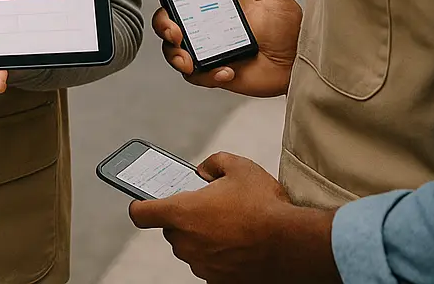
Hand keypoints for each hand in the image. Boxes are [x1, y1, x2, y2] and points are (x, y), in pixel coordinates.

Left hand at [127, 153, 338, 282]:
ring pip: (191, 249)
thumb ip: (214, 162)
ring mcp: (201, 265)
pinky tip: (238, 246)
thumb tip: (204, 171)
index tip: (146, 203)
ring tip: (230, 227)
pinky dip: (218, 257)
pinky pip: (210, 266)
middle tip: (208, 209)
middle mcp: (185, 242)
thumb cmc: (263, 204)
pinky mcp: (218, 281)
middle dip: (184, 219)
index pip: (141, 213)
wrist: (292, 245)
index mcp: (181, 213)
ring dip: (202, 239)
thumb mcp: (239, 167)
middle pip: (171, 230)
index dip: (141, 206)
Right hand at [136, 0, 300, 96]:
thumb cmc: (287, 26)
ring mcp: (205, 47)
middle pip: (165, 19)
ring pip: (172, 49)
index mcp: (211, 0)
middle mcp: (203, 23)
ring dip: (174, 53)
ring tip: (189, 57)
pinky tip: (226, 69)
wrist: (300, 61)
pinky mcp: (213, 71)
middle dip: (162, 23)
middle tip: (175, 27)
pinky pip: (196, 75)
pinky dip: (206, 73)